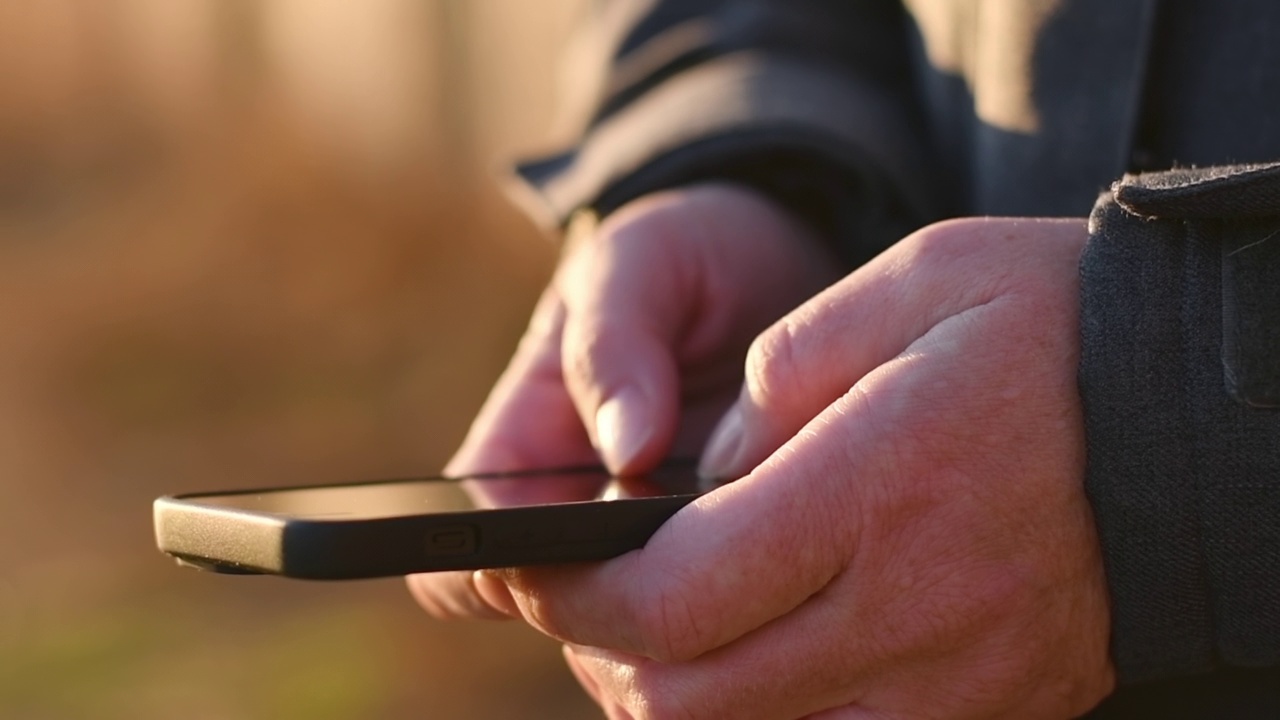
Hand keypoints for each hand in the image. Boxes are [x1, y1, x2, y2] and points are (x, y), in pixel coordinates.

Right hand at [408, 183, 840, 618]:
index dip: (491, 569)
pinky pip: (727, 614)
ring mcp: (652, 544)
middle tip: (691, 549)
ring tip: (757, 544)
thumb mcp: (641, 261)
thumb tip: (624, 450)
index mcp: (523, 445)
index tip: (558, 559)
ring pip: (643, 628)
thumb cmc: (686, 256)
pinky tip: (795, 560)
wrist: (781, 265)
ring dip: (689, 609)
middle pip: (560, 608)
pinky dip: (752, 604)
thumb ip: (615, 341)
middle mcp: (577, 511)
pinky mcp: (729, 557)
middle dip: (612, 603)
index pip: (470, 537)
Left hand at [481, 218, 1115, 717]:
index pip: (670, 598)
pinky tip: (762, 660)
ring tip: (664, 631)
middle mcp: (909, 609)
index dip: (571, 599)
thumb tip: (701, 473)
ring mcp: (956, 680)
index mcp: (870, 491)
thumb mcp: (900, 288)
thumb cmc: (1046, 324)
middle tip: (583, 604)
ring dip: (678, 699)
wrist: (1188, 407)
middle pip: (691, 699)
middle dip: (604, 659)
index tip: (531, 570)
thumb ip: (775, 378)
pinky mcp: (993, 708)